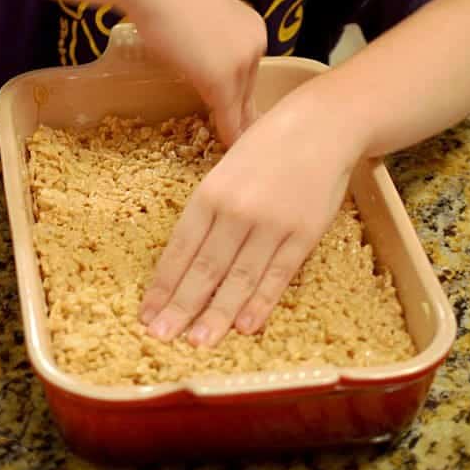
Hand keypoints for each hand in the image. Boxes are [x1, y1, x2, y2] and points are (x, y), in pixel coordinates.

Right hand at [129, 0, 266, 145]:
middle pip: (247, 88)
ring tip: (232, 146)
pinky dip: (228, 134)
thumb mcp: (202, 19)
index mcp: (255, 28)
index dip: (241, 94)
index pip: (251, 71)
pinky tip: (226, 149)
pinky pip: (228, 115)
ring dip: (234, 127)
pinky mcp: (222, 80)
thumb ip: (215, 42)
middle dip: (240, 113)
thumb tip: (209, 64)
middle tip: (238, 136)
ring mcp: (243, 62)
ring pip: (239, 104)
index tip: (239, 114)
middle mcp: (257, 44)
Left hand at [139, 87, 361, 345]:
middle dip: (180, 307)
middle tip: (160, 337)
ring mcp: (271, 224)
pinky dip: (260, 303)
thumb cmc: (267, 145)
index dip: (164, 284)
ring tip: (197, 343)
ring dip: (216, 314)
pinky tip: (244, 326)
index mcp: (210, 192)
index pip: (180, 248)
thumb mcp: (226, 168)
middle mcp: (236, 210)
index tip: (148, 312)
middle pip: (204, 268)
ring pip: (238, 278)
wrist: (321, 126)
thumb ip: (209, 209)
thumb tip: (187, 257)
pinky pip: (277, 275)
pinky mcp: (303, 234)